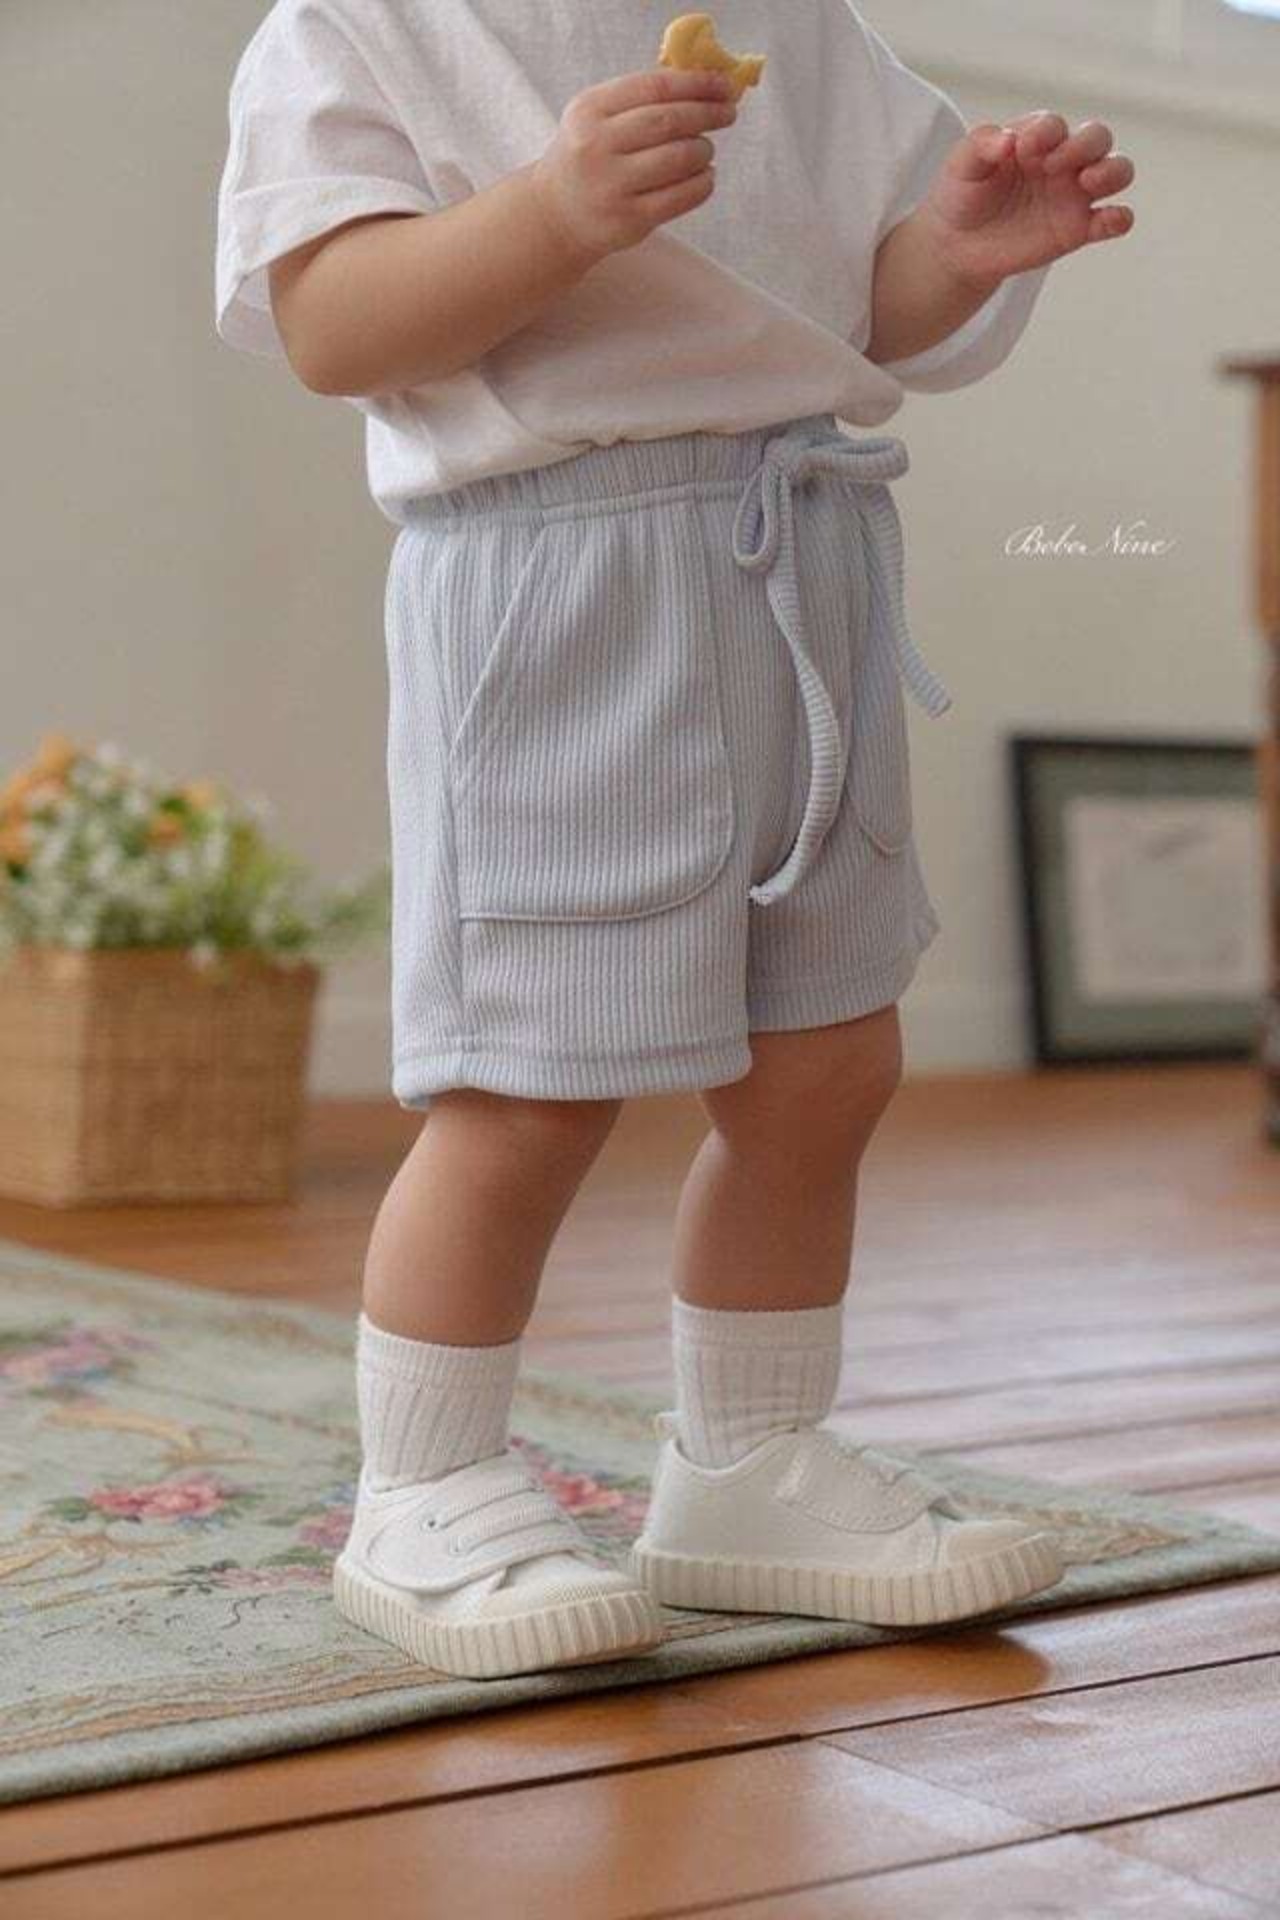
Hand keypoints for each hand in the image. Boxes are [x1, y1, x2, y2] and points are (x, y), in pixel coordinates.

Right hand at [528, 66, 737, 266]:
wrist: (556, 214)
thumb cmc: (588, 157)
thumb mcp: (597, 117)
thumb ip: (640, 98)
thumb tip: (703, 83)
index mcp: (590, 110)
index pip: (654, 88)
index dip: (696, 84)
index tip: (722, 85)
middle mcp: (596, 145)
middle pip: (669, 122)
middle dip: (707, 114)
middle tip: (728, 113)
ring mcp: (612, 185)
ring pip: (678, 159)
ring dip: (704, 150)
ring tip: (705, 150)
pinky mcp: (629, 220)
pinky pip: (680, 197)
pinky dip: (702, 183)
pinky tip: (705, 176)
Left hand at [916, 111, 1135, 292]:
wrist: (959, 243)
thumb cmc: (963, 194)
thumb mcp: (961, 164)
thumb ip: (981, 144)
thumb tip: (1007, 141)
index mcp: (1036, 138)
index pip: (1054, 125)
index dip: (1045, 132)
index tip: (1022, 150)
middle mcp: (1063, 161)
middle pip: (1098, 138)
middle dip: (1085, 145)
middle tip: (1053, 165)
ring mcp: (1074, 194)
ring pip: (1117, 172)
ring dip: (1112, 172)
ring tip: (1088, 182)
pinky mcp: (1078, 229)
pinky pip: (1114, 220)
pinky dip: (1120, 218)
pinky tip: (1110, 220)